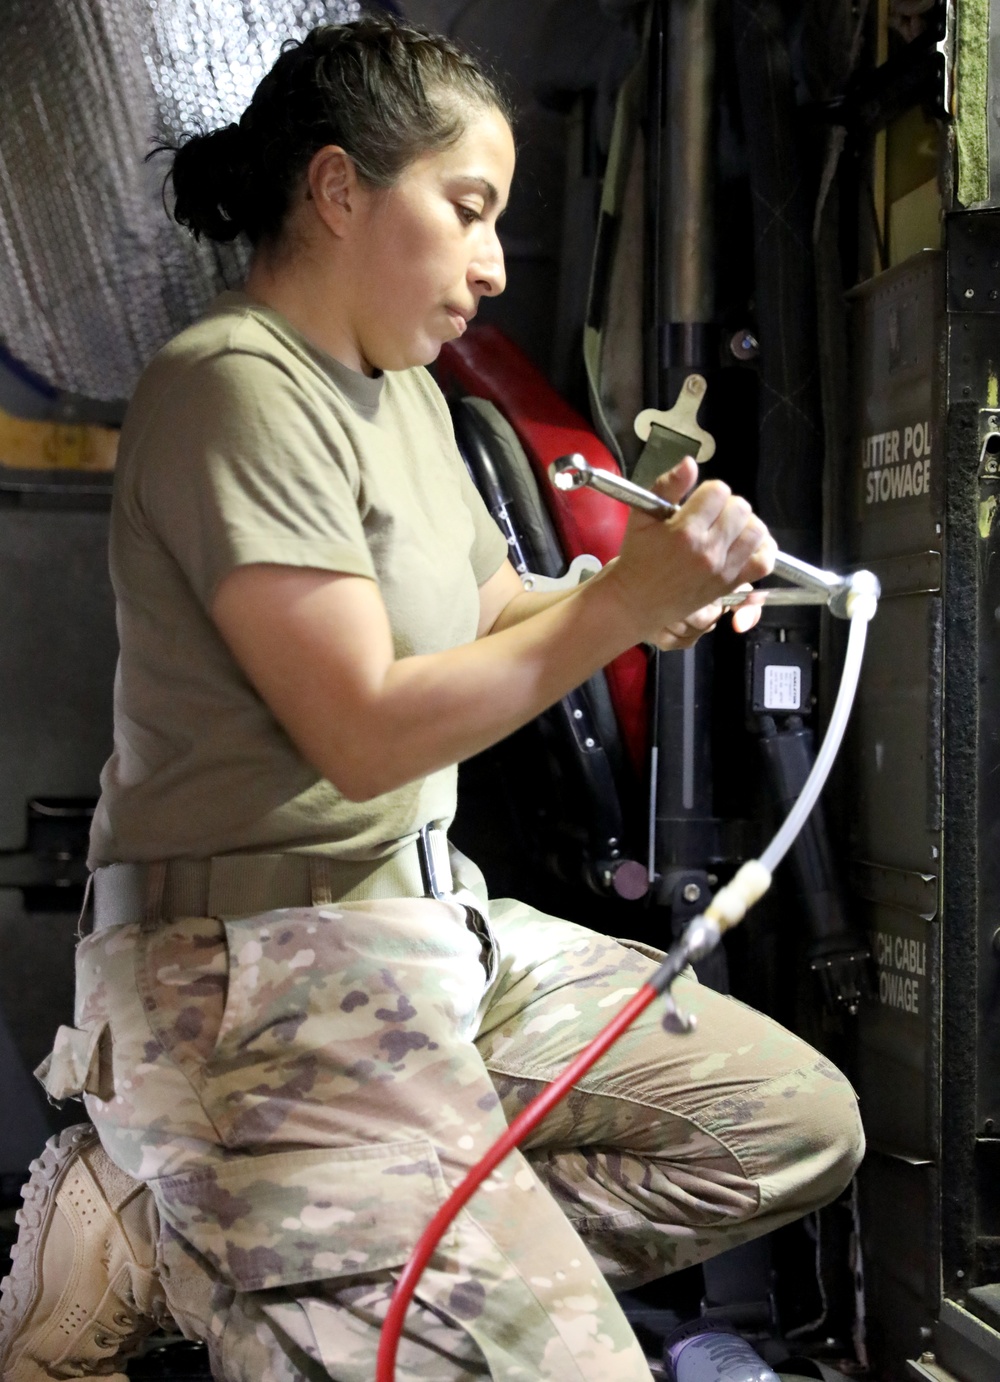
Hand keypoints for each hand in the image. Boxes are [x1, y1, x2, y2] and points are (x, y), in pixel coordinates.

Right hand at [605, 458, 774, 644]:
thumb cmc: (639, 556)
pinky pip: (764, 562)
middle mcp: (707, 550)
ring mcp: (723, 569)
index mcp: (685, 531)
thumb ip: (667, 486)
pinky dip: (762, 550)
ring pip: (756, 531)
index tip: (699, 503)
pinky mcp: (731, 585)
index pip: (718, 491)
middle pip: (741, 508)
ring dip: (745, 525)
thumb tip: (690, 462)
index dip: (710, 492)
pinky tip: (747, 545)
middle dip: (727, 506)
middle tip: (713, 516)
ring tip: (729, 529)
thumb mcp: (642, 517)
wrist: (638, 601)